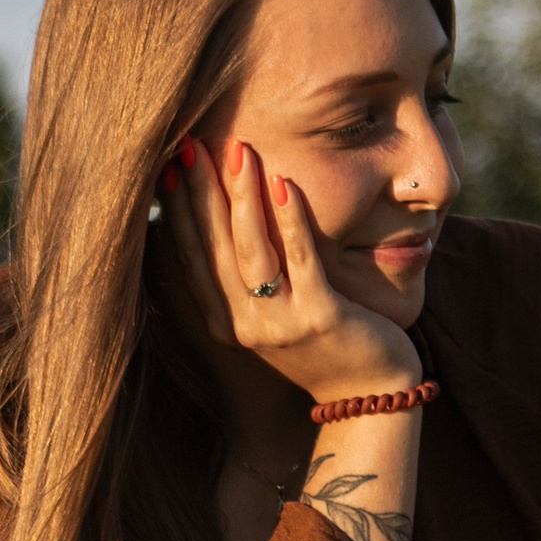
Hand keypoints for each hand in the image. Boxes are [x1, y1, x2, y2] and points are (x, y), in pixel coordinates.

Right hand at [158, 137, 419, 405]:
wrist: (368, 398)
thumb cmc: (323, 346)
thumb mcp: (272, 315)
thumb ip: (246, 278)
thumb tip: (223, 221)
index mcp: (224, 321)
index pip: (191, 254)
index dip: (179, 208)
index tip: (171, 163)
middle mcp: (242, 324)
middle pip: (213, 246)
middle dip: (200, 191)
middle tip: (189, 142)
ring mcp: (280, 324)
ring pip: (250, 249)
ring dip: (240, 196)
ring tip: (235, 150)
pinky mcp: (320, 319)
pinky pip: (301, 261)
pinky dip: (290, 221)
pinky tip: (283, 183)